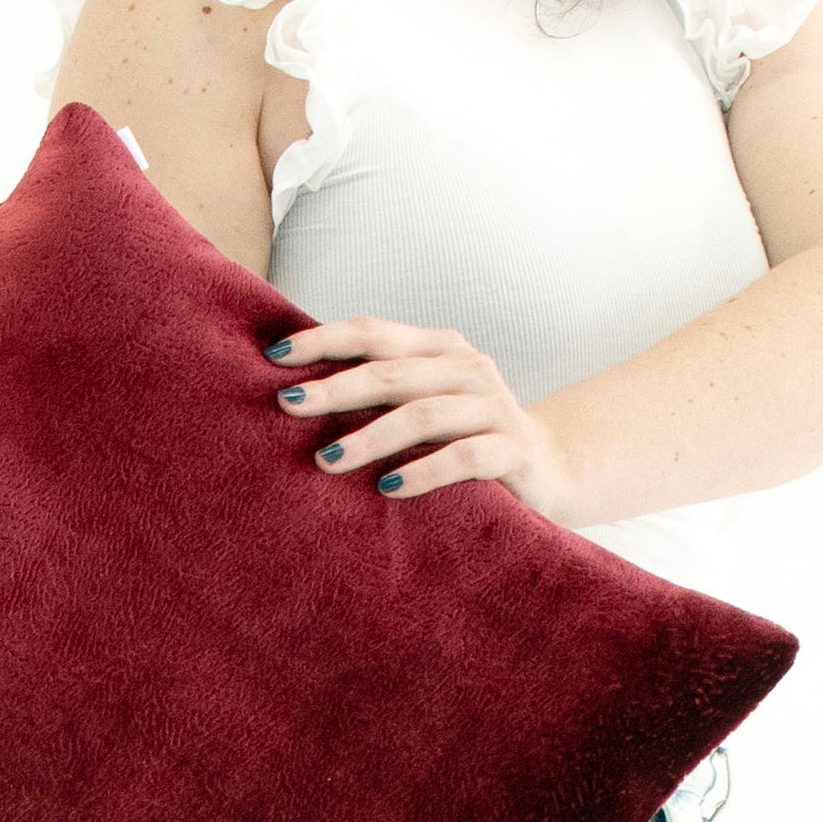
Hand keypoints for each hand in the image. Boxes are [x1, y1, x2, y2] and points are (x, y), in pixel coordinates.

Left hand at [264, 315, 577, 520]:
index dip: (323, 340)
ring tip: (327, 460)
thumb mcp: (422, 404)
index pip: (374, 333)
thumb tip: (293, 391)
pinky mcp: (512, 450)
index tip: (274, 357)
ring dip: (371, 437)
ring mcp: (493, 408)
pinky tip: (388, 488)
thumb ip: (378, 389)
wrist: (548, 470)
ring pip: (424, 414)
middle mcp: (467, 368)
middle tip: (288, 406)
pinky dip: (423, 471)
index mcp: (439, 348)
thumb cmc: (462, 436)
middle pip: (391, 372)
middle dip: (335, 389)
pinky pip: (464, 457)